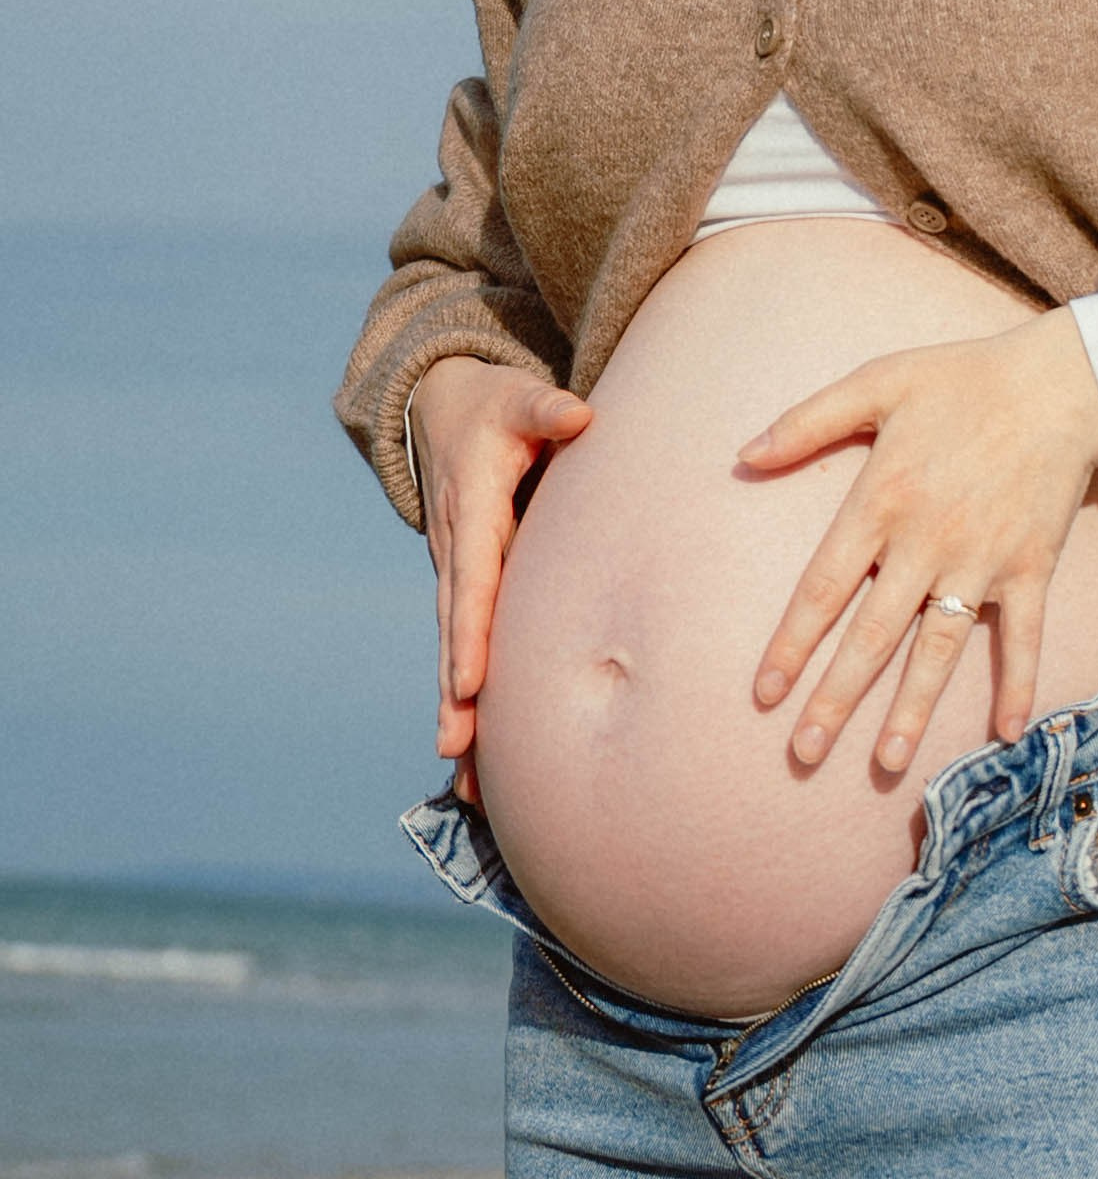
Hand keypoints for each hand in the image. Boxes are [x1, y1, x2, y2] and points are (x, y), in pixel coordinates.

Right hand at [408, 354, 592, 788]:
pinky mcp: (465, 586)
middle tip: (456, 750)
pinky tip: (473, 758)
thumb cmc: (490, 406)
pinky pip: (463, 647)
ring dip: (457, 711)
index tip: (469, 682)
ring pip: (454, 649)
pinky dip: (465, 699)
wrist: (438, 411)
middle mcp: (456, 551)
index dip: (469, 631)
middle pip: (455, 630)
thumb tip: (577, 415)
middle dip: (455, 692)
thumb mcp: (515, 398)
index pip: (473, 579)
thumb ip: (545, 408)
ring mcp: (456, 573)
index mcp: (471, 510)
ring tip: (462, 780)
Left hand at [739, 311, 1097, 779]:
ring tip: (886, 762)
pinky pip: (1023, 636)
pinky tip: (1008, 733)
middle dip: (835, 698)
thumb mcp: (878, 381)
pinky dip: (1018, 683)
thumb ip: (807, 420)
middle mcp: (928, 541)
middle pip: (873, 635)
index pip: (825, 587)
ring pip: (939, 649)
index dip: (791, 643)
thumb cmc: (962, 378)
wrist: (1061, 381)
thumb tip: (742, 457)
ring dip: (911, 709)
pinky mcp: (1031, 568)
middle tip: (803, 753)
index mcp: (882, 498)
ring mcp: (982, 561)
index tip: (764, 693)